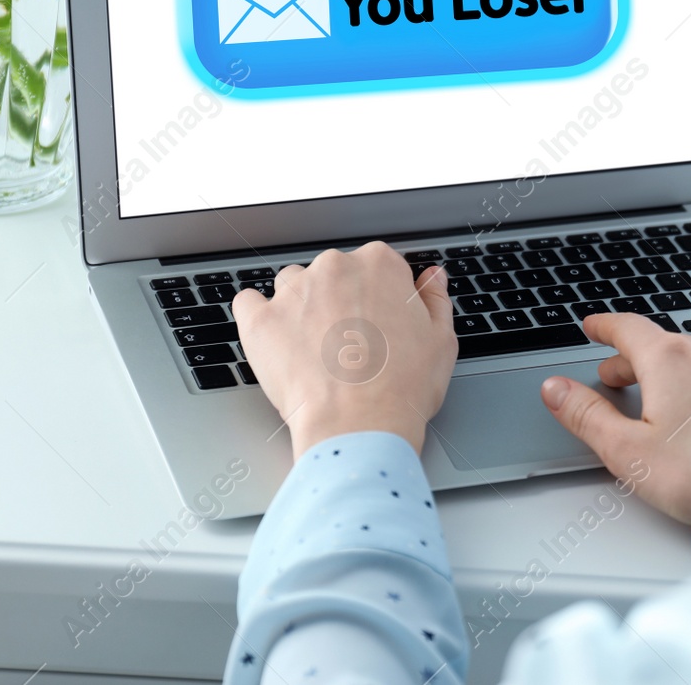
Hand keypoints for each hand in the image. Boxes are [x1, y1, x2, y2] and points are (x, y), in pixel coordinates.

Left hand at [233, 242, 456, 459]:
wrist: (359, 426)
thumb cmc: (402, 388)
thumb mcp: (441, 340)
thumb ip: (434, 300)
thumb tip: (431, 279)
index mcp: (380, 265)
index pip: (377, 266)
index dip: (381, 298)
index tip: (380, 322)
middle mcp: (334, 267)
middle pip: (334, 274)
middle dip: (340, 301)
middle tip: (351, 344)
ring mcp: (294, 292)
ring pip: (293, 286)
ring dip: (301, 307)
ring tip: (314, 349)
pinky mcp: (260, 320)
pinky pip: (249, 303)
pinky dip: (258, 317)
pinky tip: (274, 339)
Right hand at [540, 314, 690, 524]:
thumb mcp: (627, 451)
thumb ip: (586, 415)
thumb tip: (556, 390)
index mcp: (669, 361)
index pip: (627, 329)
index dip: (604, 327)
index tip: (594, 327)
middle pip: (663, 344)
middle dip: (636, 359)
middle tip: (618, 376)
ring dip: (683, 362)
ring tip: (673, 381)